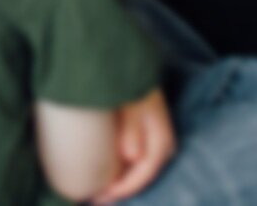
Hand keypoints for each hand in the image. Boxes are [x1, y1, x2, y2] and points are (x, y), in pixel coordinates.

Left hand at [93, 89, 175, 203]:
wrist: (130, 64)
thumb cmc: (131, 84)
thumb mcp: (132, 104)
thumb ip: (132, 128)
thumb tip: (131, 157)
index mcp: (161, 139)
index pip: (144, 173)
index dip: (123, 188)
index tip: (100, 195)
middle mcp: (162, 144)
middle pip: (141, 176)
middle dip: (120, 190)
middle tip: (93, 199)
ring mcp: (155, 142)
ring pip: (138, 171)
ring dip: (120, 181)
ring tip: (96, 190)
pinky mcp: (146, 137)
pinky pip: (135, 161)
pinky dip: (121, 170)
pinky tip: (105, 173)